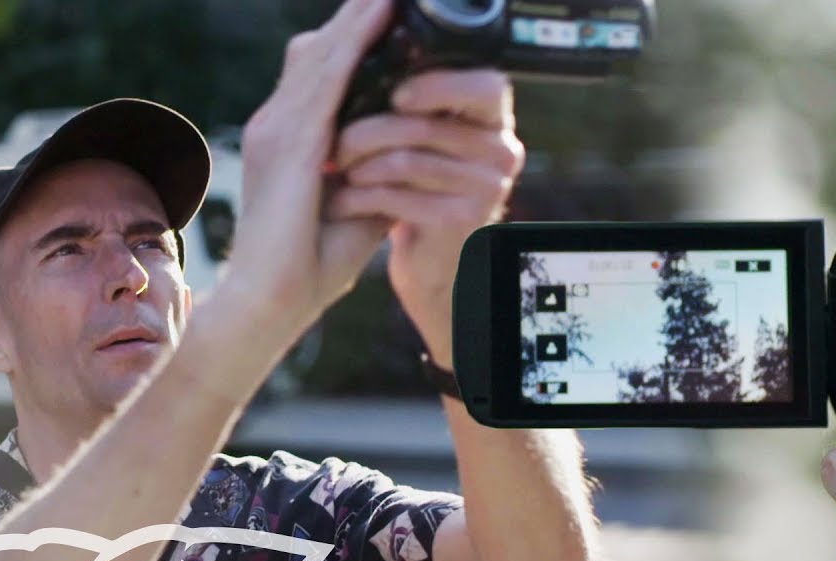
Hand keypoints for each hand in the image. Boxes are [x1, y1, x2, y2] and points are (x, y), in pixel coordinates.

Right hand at [223, 0, 394, 324]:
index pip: (321, 74)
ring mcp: (278, 130)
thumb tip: (410, 155)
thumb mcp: (352, 207)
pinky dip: (357, 44)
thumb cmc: (309, 264)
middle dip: (356, 18)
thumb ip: (374, 174)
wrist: (270, 300)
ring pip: (323, 55)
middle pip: (318, 52)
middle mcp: (277, 124)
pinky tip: (382, 15)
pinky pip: (329, 80)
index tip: (386, 13)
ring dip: (359, 18)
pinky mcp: (291, 144)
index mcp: (289, 139)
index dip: (352, 40)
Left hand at [326, 70, 524, 367]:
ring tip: (334, 173)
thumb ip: (404, 89)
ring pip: (408, 160)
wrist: (425, 262)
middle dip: (368, 131)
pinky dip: (361, 199)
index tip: (395, 94)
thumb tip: (364, 23)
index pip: (486, 85)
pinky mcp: (462, 223)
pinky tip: (341, 202)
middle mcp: (501, 150)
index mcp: (492, 117)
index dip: (439, 85)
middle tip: (334, 144)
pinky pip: (402, 198)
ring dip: (358, 167)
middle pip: (429, 125)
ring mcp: (487, 189)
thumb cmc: (412, 187)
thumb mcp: (413, 133)